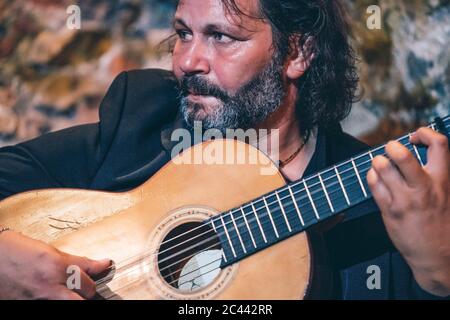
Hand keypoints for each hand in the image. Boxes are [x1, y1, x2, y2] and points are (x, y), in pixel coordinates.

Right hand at [0, 230, 110, 299]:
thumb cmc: (9, 250)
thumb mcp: (42, 248)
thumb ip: (65, 258)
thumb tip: (82, 263)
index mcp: (55, 265)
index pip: (89, 268)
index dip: (100, 266)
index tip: (105, 264)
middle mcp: (50, 284)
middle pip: (86, 292)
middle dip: (90, 288)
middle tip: (89, 284)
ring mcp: (40, 298)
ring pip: (72, 302)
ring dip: (75, 297)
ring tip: (74, 292)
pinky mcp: (29, 305)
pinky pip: (50, 304)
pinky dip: (57, 300)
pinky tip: (56, 295)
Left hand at [367, 127, 449, 296]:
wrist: (439, 257)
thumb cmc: (441, 223)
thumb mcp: (448, 195)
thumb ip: (436, 175)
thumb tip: (420, 153)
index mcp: (443, 181)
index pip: (439, 145)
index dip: (425, 133)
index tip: (415, 136)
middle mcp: (424, 188)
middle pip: (404, 156)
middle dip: (393, 146)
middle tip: (390, 147)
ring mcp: (405, 200)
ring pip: (384, 168)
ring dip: (378, 161)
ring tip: (380, 163)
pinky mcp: (390, 211)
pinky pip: (374, 186)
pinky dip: (372, 176)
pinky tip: (375, 177)